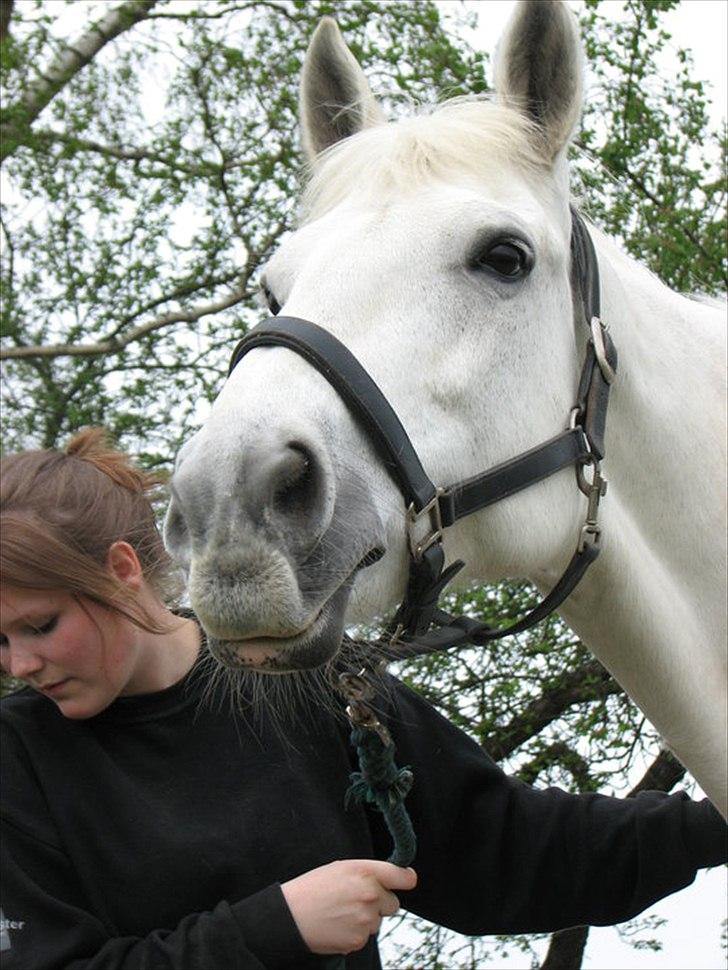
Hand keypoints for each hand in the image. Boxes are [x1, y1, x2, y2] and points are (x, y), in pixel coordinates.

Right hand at [281, 858, 416, 954]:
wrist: (291, 916)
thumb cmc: (312, 888)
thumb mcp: (340, 868)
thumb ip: (367, 872)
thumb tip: (386, 880)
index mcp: (366, 872)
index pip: (403, 877)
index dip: (406, 879)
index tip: (406, 880)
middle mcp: (370, 895)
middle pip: (393, 903)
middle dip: (380, 903)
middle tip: (357, 899)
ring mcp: (366, 920)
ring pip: (378, 921)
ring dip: (366, 918)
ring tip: (341, 913)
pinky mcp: (359, 940)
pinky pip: (365, 936)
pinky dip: (355, 933)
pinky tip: (338, 925)